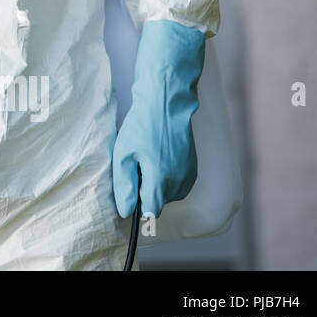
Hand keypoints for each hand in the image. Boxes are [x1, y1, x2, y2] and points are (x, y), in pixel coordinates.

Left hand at [112, 19, 206, 217]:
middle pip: (157, 202)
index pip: (149, 213)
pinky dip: (165, 175)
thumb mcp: (123, 155)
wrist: (166, 103)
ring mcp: (188, 175)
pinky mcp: (192, 167)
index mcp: (161, 182)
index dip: (135, 206)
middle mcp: (179, 183)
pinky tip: (156, 155)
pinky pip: (177, 182)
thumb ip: (124, 186)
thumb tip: (126, 211)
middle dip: (144, 190)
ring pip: (168, 193)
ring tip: (145, 157)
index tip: (127, 192)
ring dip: (155, 182)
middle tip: (134, 164)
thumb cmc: (142, 126)